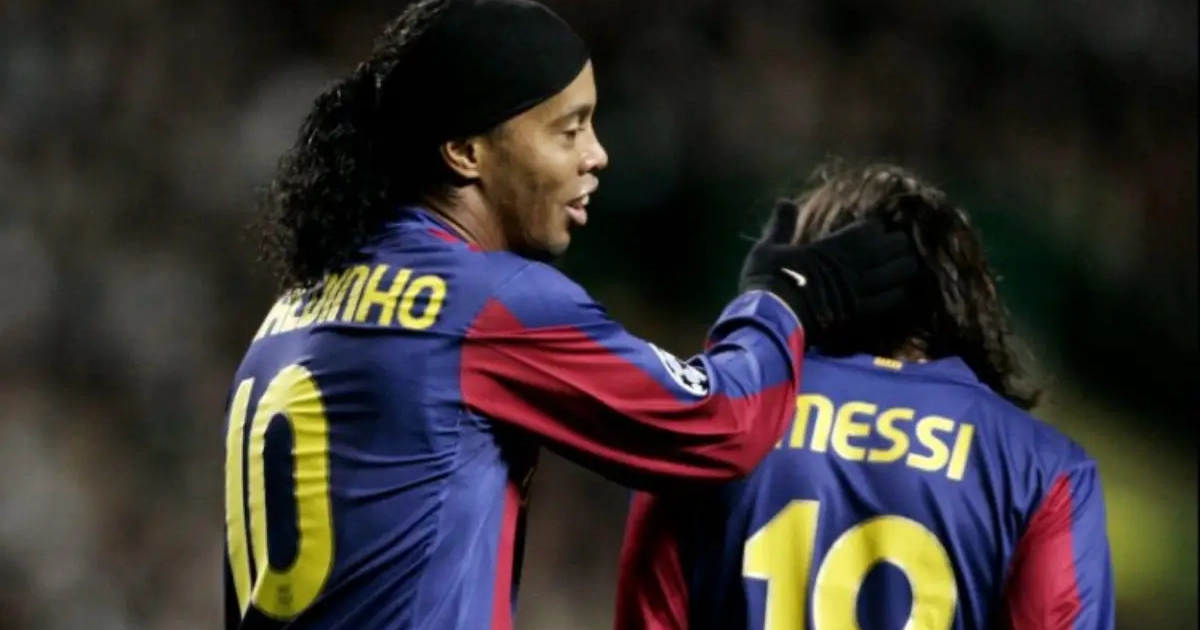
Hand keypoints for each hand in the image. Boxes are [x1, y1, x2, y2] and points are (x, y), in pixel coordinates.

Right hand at [739, 200, 919, 346]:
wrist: (770, 321)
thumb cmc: (766, 282)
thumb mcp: (768, 248)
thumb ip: (781, 225)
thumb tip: (784, 200)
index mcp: (831, 247)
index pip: (869, 230)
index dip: (877, 227)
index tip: (877, 227)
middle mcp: (851, 266)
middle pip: (891, 249)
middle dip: (897, 244)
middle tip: (898, 243)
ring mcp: (859, 291)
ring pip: (897, 273)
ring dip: (904, 267)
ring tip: (905, 264)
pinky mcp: (860, 315)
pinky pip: (891, 301)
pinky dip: (899, 294)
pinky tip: (901, 291)